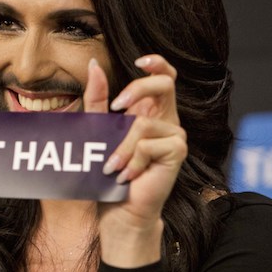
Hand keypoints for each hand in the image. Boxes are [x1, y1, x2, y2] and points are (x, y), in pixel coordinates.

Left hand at [83, 55, 186, 266]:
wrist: (119, 209)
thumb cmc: (109, 172)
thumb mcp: (98, 130)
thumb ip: (97, 99)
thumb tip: (94, 65)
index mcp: (150, 111)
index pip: (164, 76)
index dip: (157, 62)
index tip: (138, 61)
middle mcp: (166, 120)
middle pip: (165, 84)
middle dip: (137, 89)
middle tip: (115, 107)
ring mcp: (175, 135)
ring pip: (143, 123)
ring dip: (121, 147)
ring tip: (112, 167)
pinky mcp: (177, 152)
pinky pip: (148, 145)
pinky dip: (131, 161)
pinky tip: (127, 176)